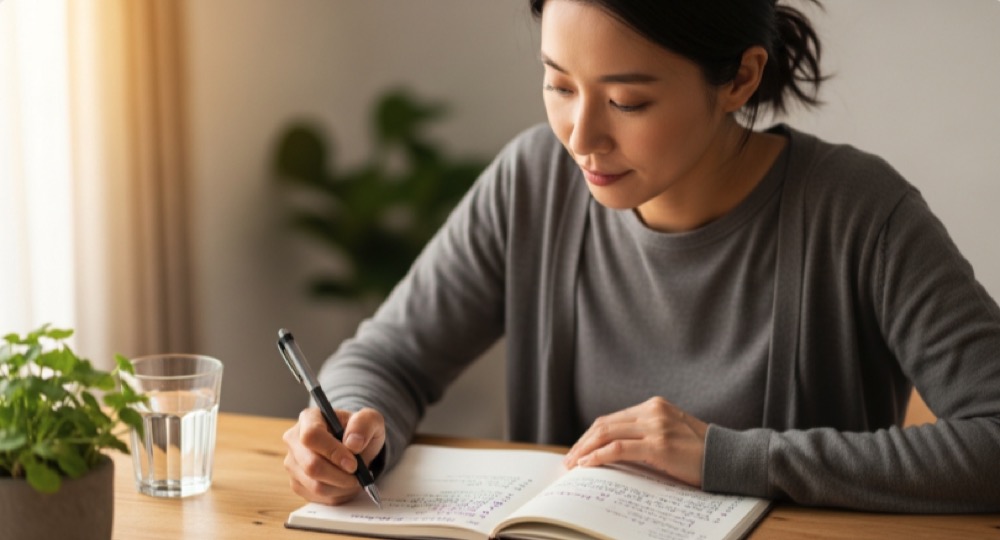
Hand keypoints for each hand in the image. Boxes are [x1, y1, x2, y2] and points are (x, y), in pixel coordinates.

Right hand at [283, 406, 385, 504]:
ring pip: (315, 485)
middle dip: (340, 476)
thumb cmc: (359, 431)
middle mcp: (294, 440)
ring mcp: (293, 463)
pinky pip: (317, 496)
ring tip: (355, 479)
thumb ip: (364, 424)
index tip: (353, 463)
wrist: (354, 446)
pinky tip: (345, 484)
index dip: (333, 452)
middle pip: (311, 465)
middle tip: (358, 475)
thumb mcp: (370, 420)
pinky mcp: (297, 482)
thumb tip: (353, 443)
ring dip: (341, 487)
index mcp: (309, 418)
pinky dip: (337, 495)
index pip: (312, 436)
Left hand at [563, 397, 707, 486]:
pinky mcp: (659, 445)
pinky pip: (618, 448)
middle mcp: (653, 411)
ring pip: (607, 434)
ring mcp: (656, 426)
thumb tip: (614, 450)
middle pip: (605, 424)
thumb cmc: (700, 452)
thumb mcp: (671, 433)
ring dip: (585, 450)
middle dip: (583, 443)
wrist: (728, 458)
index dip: (591, 435)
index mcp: (654, 406)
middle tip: (569, 459)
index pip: (612, 419)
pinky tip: (588, 464)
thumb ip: (647, 433)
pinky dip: (598, 456)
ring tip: (574, 464)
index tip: (579, 449)